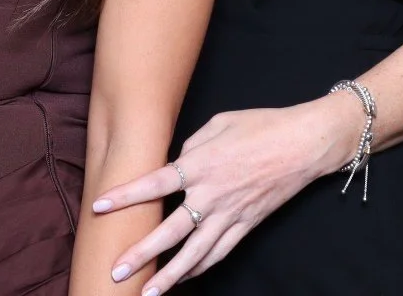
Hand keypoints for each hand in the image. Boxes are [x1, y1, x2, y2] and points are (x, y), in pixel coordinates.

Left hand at [90, 95, 360, 293]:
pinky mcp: (248, 225)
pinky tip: (184, 279)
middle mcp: (211, 195)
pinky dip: (200, 268)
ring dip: (170, 275)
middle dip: (141, 252)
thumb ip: (190, 145)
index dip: (124, 196)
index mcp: (198, 164)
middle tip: (117, 271)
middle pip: (170, 231)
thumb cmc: (260, 126)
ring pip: (195, 254)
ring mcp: (231, 214)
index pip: (153, 184)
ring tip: (147, 293)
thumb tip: (176, 162)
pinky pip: (220, 252)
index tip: (98, 207)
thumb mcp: (217, 124)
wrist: (304, 144)